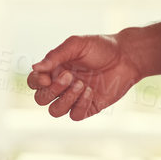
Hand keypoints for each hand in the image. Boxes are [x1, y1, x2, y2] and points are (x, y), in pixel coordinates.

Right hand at [27, 34, 141, 119]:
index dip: (36, 82)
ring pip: (55, 111)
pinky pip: (75, 115)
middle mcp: (61, 86)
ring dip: (65, 99)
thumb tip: (35, 67)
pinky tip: (90, 91)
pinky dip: (80, 104)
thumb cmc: (100, 47)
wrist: (126, 57)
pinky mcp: (88, 108)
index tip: (46, 76)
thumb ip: (56, 56)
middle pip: (41, 99)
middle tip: (70, 76)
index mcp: (54, 70)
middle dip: (53, 90)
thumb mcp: (76, 45)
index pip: (33, 82)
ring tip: (81, 84)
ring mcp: (74, 98)